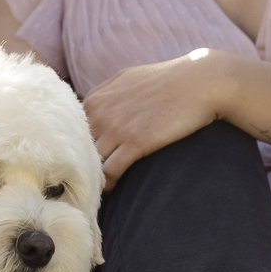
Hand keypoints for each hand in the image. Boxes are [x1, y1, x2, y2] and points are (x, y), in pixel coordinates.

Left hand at [83, 50, 235, 188]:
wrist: (199, 82)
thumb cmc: (166, 80)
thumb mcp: (127, 80)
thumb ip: (106, 97)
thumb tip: (93, 112)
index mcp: (95, 99)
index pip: (71, 133)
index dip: (75, 150)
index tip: (79, 164)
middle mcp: (99, 112)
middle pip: (77, 150)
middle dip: (79, 167)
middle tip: (82, 184)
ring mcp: (116, 127)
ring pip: (91, 163)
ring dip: (93, 178)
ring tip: (96, 191)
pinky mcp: (136, 142)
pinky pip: (110, 172)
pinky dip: (109, 184)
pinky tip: (115, 188)